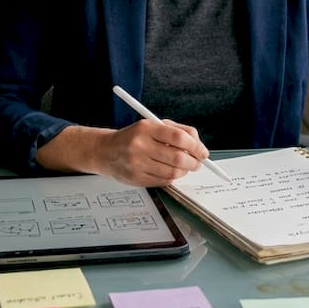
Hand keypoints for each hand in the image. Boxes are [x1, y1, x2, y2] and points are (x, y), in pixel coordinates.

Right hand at [90, 118, 208, 186]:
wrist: (105, 151)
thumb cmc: (134, 137)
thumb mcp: (153, 125)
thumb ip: (178, 131)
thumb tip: (199, 145)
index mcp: (146, 128)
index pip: (179, 137)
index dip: (196, 146)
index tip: (203, 152)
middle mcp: (140, 145)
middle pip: (178, 158)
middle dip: (193, 162)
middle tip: (197, 162)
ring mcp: (137, 164)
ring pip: (173, 172)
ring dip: (184, 171)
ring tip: (184, 167)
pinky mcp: (136, 179)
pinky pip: (164, 181)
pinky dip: (172, 178)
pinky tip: (170, 171)